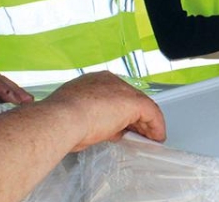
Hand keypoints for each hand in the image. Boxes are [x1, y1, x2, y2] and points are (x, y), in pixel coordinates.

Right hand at [44, 72, 165, 151]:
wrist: (62, 119)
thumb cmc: (61, 121)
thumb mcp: (78, 118)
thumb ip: (95, 120)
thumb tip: (108, 131)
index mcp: (92, 82)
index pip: (113, 96)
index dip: (120, 112)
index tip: (123, 127)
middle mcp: (108, 81)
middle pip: (129, 99)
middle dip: (135, 118)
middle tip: (140, 134)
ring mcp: (121, 89)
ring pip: (141, 105)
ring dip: (147, 123)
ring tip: (150, 137)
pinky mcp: (133, 101)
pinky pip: (152, 113)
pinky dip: (156, 126)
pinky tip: (157, 137)